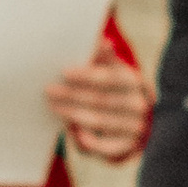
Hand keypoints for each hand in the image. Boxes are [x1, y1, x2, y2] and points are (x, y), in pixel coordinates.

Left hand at [48, 45, 152, 162]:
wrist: (132, 123)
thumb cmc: (113, 91)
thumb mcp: (113, 72)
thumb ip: (104, 59)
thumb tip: (102, 40)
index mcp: (134, 81)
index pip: (110, 77)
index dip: (87, 75)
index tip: (64, 72)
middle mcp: (138, 103)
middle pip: (101, 99)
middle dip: (73, 94)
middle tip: (49, 90)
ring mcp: (135, 126)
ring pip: (100, 120)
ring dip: (74, 114)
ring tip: (54, 107)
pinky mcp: (128, 146)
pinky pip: (107, 145)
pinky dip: (91, 141)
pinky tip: (75, 133)